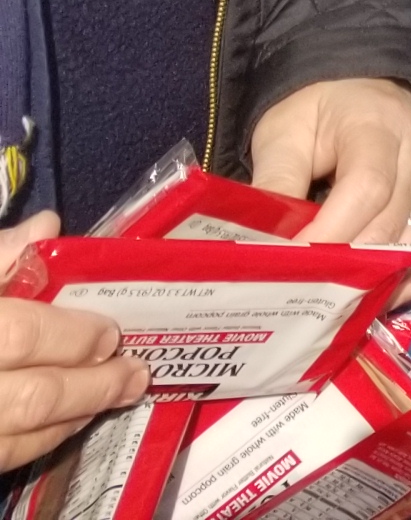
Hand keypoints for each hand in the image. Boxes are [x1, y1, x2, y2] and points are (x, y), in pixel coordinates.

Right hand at [0, 213, 147, 470]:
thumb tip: (47, 228)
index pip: (20, 336)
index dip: (72, 337)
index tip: (110, 333)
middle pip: (30, 398)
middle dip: (91, 386)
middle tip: (133, 373)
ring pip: (15, 438)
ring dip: (71, 419)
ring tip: (112, 396)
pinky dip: (34, 444)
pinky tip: (63, 424)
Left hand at [252, 78, 410, 298]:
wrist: (361, 90)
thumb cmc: (316, 111)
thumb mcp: (284, 132)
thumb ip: (276, 181)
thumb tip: (263, 242)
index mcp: (378, 128)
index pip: (366, 188)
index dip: (331, 232)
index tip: (289, 264)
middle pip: (388, 225)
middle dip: (344, 267)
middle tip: (297, 299)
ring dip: (372, 281)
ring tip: (328, 307)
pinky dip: (400, 281)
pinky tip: (368, 298)